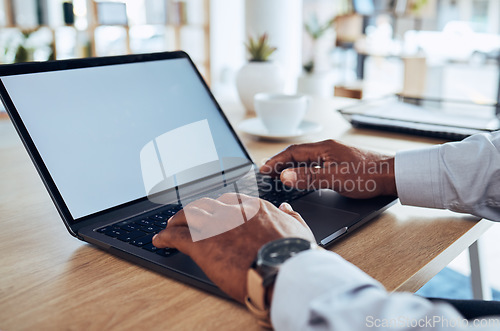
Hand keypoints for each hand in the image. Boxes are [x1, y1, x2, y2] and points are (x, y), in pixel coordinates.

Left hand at [152, 193, 314, 303]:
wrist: (284, 270)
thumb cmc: (294, 255)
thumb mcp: (299, 230)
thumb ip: (290, 216)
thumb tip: (286, 208)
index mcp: (254, 209)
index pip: (230, 201)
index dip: (219, 207)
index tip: (215, 212)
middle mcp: (232, 212)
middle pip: (206, 204)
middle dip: (196, 210)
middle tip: (188, 218)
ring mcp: (216, 225)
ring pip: (189, 215)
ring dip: (177, 220)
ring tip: (170, 226)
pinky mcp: (202, 244)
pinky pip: (177, 235)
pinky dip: (166, 236)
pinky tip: (159, 240)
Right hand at [260, 140, 396, 198]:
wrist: (393, 175)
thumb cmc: (368, 176)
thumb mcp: (335, 179)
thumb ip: (308, 177)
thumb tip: (284, 175)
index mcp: (324, 148)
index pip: (292, 152)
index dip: (276, 161)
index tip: (263, 169)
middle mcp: (328, 148)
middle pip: (297, 153)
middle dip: (280, 162)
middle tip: (267, 173)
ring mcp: (335, 154)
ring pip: (306, 158)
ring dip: (291, 165)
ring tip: (279, 175)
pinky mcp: (341, 162)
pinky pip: (315, 163)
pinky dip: (303, 169)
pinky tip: (302, 176)